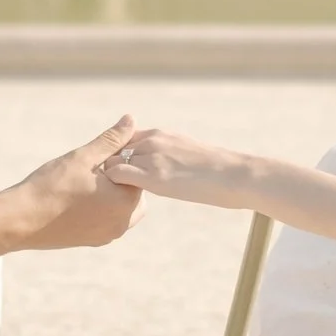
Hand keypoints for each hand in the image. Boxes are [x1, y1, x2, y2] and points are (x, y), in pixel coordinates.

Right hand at [3, 116, 148, 249]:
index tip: (98, 158)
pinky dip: (100, 208)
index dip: (120, 159)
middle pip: (133, 192)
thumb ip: (111, 140)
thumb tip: (131, 120)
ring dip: (111, 193)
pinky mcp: (93, 241)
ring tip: (83, 184)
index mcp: (125, 202)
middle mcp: (121, 223)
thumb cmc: (51, 186)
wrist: (20, 220)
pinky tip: (77, 198)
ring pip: (121, 207)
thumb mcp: (83, 158)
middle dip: (119, 178)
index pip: (137, 173)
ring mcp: (107, 235)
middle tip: (91, 170)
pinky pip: (107, 220)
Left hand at [98, 128, 261, 209]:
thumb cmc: (218, 171)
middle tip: (101, 188)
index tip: (112, 173)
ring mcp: (150, 157)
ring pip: (110, 162)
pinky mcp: (152, 176)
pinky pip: (117, 175)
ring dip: (105, 179)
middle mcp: (151, 141)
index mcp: (160, 134)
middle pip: (112, 150)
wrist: (234, 175)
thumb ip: (169, 156)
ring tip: (102, 196)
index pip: (124, 140)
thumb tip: (166, 168)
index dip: (116, 157)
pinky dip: (110, 186)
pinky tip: (112, 201)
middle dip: (105, 167)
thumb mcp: (188, 155)